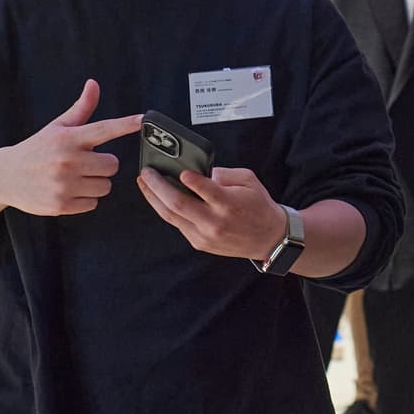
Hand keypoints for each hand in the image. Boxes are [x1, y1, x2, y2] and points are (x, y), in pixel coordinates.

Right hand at [0, 80, 134, 216]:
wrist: (5, 176)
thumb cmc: (37, 149)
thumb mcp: (57, 127)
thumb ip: (81, 108)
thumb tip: (94, 84)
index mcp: (69, 138)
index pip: (103, 129)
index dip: (125, 124)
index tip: (143, 120)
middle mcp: (67, 160)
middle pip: (113, 165)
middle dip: (103, 165)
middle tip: (85, 163)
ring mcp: (64, 184)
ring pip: (105, 186)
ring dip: (96, 183)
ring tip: (75, 178)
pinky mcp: (61, 205)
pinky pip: (93, 204)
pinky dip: (85, 199)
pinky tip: (68, 191)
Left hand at [138, 165, 284, 259]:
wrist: (269, 238)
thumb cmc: (259, 207)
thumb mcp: (249, 181)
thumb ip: (224, 173)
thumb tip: (199, 171)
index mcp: (229, 203)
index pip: (206, 190)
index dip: (191, 180)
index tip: (180, 170)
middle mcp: (215, 221)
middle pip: (179, 204)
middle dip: (158, 186)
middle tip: (147, 173)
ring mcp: (205, 235)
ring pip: (171, 216)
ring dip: (153, 198)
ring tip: (144, 184)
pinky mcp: (200, 243)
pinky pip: (177, 224)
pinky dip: (166, 210)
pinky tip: (159, 199)